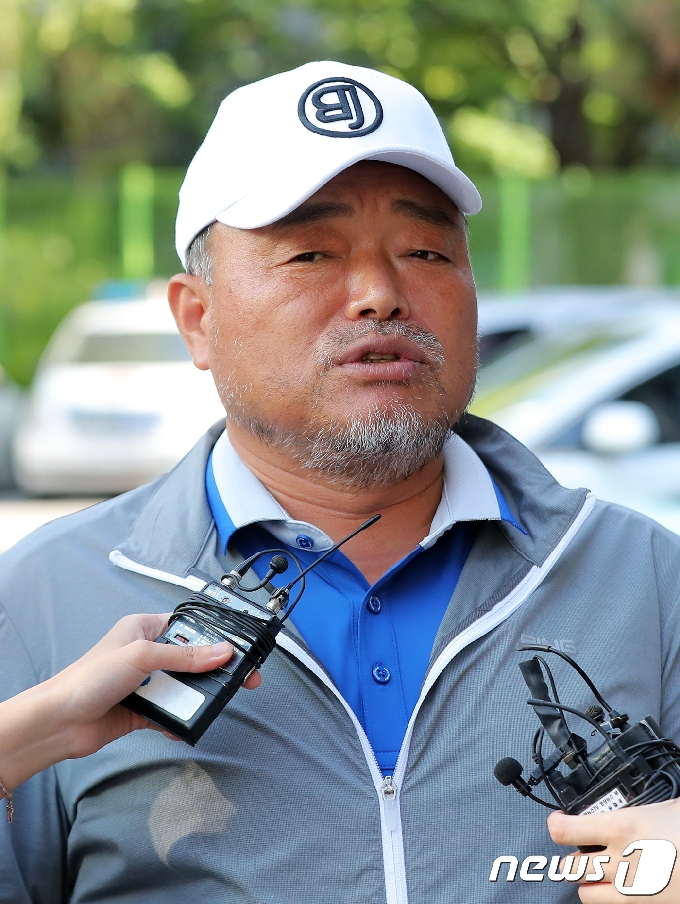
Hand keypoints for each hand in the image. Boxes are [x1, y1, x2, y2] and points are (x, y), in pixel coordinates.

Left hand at [0, 613, 260, 789]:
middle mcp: (146, 654)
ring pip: (184, 687)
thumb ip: (185, 656)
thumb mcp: (142, 656)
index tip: (238, 647)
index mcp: (144, 629)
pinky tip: (182, 724)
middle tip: (242, 678)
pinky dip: (180, 720)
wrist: (58, 722)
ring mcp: (146, 683)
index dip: (215, 636)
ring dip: (196, 697)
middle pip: (192, 659)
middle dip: (215, 670)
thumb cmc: (87, 679)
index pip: (189, 627)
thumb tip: (222, 652)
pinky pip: (172, 713)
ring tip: (213, 703)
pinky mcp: (144, 710)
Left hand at [548, 800, 679, 901]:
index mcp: (623, 827)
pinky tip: (618, 887)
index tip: (557, 820)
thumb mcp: (669, 806)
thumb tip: (634, 801)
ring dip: (587, 883)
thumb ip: (642, 807)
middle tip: (578, 849)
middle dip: (571, 858)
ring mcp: (633, 890)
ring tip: (595, 872)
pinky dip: (607, 899)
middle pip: (570, 867)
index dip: (555, 825)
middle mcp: (621, 862)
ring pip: (586, 894)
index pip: (565, 831)